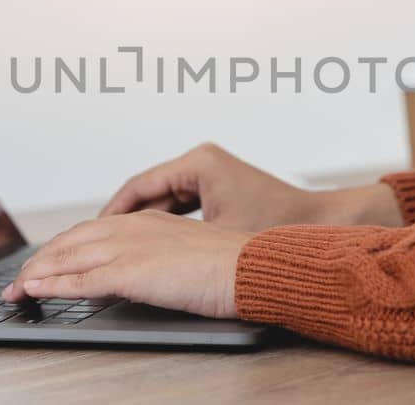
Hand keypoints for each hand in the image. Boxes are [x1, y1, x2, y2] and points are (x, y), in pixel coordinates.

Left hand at [1, 210, 250, 317]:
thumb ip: (168, 261)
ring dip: (36, 274)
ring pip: (69, 258)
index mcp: (152, 222)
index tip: (48, 262)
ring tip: (14, 290)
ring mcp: (131, 248)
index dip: (67, 247)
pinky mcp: (131, 272)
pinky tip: (32, 292)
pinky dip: (50, 286)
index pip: (95, 230)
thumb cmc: (239, 268)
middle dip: (42, 260)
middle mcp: (136, 228)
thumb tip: (156, 277)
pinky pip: (80, 280)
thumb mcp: (195, 257)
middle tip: (19, 279)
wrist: (256, 268)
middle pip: (74, 240)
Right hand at [99, 142, 402, 231]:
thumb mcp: (215, 239)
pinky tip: (154, 248)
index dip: (112, 214)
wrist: (322, 227)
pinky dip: (165, 225)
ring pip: (164, 201)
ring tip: (119, 249)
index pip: (139, 187)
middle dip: (123, 220)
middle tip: (97, 246)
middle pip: (148, 192)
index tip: (92, 236)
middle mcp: (204, 162)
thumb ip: (170, 241)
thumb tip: (130, 251)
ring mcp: (214, 175)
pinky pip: (182, 207)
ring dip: (143, 224)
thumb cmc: (277, 231)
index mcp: (198, 164)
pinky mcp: (222, 191)